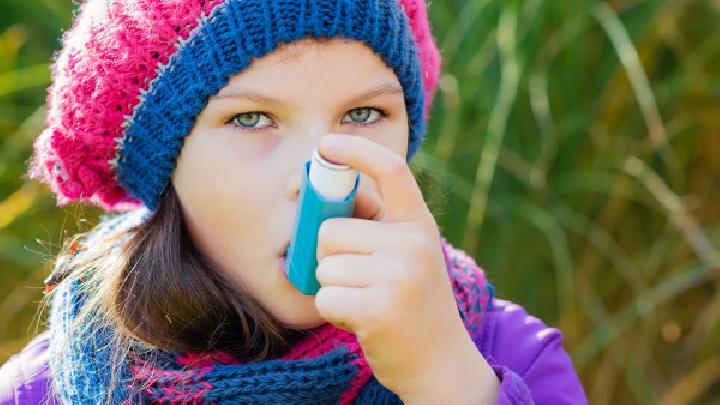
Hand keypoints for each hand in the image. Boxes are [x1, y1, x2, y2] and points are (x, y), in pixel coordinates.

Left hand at [314, 134, 497, 401]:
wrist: (441, 363)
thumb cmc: (412, 304)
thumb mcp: (408, 256)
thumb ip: (375, 225)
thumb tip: (320, 197)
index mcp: (419, 223)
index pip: (391, 170)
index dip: (356, 151)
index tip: (326, 144)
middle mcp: (413, 241)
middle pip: (330, 229)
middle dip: (331, 256)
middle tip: (361, 281)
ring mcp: (399, 274)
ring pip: (324, 265)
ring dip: (334, 288)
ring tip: (366, 302)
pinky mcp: (380, 307)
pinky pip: (325, 296)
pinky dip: (334, 312)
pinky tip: (362, 320)